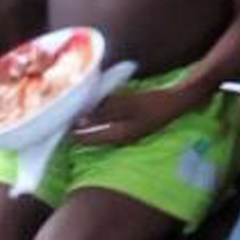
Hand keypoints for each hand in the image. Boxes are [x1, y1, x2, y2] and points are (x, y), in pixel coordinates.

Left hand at [74, 85, 197, 145]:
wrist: (182, 100)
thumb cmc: (157, 103)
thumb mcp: (130, 105)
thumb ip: (106, 110)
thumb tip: (82, 117)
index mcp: (119, 136)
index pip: (88, 139)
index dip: (72, 132)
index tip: (57, 122)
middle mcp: (121, 136)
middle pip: (92, 135)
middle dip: (79, 127)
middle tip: (63, 115)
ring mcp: (128, 129)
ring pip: (100, 128)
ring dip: (89, 120)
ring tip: (75, 110)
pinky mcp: (132, 120)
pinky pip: (109, 120)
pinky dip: (100, 115)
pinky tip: (96, 105)